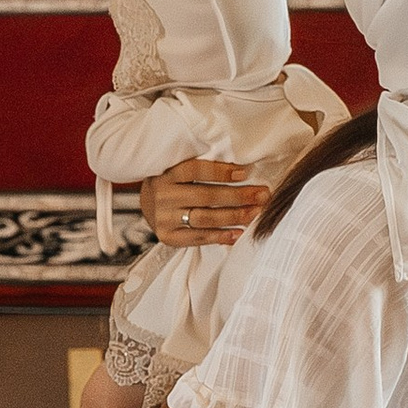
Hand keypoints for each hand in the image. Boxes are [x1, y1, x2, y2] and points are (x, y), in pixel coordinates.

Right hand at [142, 157, 268, 246]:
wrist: (146, 207)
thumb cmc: (171, 185)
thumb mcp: (177, 171)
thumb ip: (201, 170)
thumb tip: (242, 170)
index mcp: (166, 175)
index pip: (195, 170)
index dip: (221, 171)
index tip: (246, 172)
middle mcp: (163, 196)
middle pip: (205, 196)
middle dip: (238, 196)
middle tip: (262, 195)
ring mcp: (164, 219)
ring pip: (205, 218)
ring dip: (234, 216)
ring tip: (255, 213)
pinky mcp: (169, 237)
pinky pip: (199, 238)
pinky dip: (221, 236)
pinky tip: (239, 233)